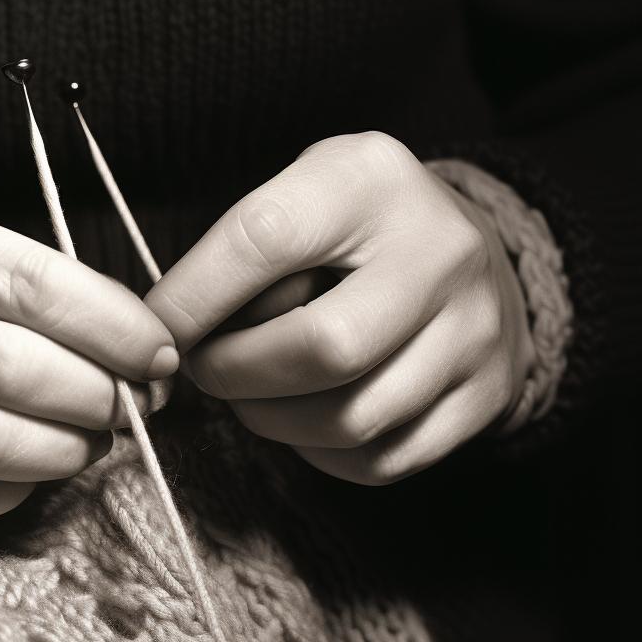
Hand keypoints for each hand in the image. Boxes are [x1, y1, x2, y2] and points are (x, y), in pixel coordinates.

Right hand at [0, 175, 177, 518]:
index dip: (116, 328)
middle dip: (96, 398)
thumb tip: (131, 347)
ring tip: (88, 447)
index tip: (162, 358)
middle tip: (131, 412)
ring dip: (56, 452)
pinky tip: (22, 481)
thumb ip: (11, 286)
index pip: (31, 281)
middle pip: (8, 365)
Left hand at [145, 133, 533, 484]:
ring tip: (252, 394)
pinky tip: (305, 419)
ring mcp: (473, 332)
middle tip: (206, 369)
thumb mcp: (302, 194)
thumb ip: (239, 249)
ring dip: (271, 420)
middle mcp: (439, 253)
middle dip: (237, 373)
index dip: (193, 298)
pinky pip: (380, 459)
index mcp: (372, 181)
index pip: (263, 239)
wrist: (474, 257)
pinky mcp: (485, 397)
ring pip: (349, 419)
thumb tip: (169, 334)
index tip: (157, 332)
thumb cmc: (358, 229)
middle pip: (321, 348)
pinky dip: (319, 452)